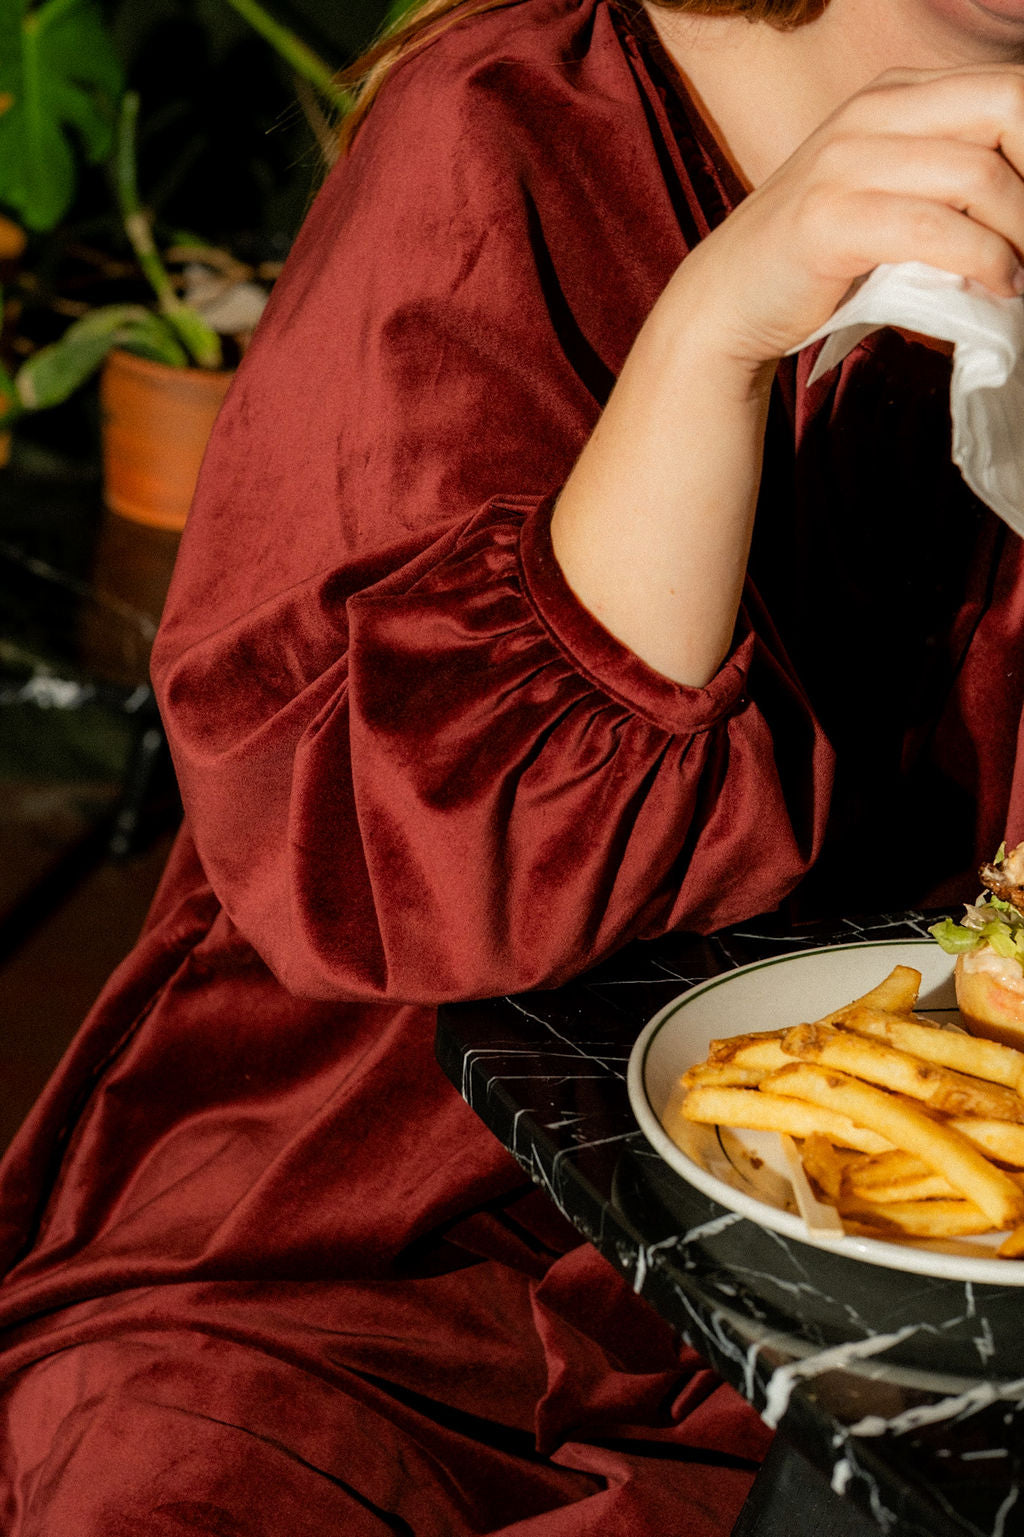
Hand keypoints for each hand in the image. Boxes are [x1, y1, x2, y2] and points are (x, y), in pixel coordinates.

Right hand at [668, 65, 1023, 368]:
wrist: (728, 301)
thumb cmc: (820, 259)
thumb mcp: (889, 193)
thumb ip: (947, 177)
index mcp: (893, 95)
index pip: (1008, 90)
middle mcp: (870, 111)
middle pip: (1006, 109)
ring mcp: (844, 162)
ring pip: (977, 175)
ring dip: (1020, 234)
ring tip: (1023, 277)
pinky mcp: (828, 220)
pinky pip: (932, 230)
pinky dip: (983, 261)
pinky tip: (997, 287)